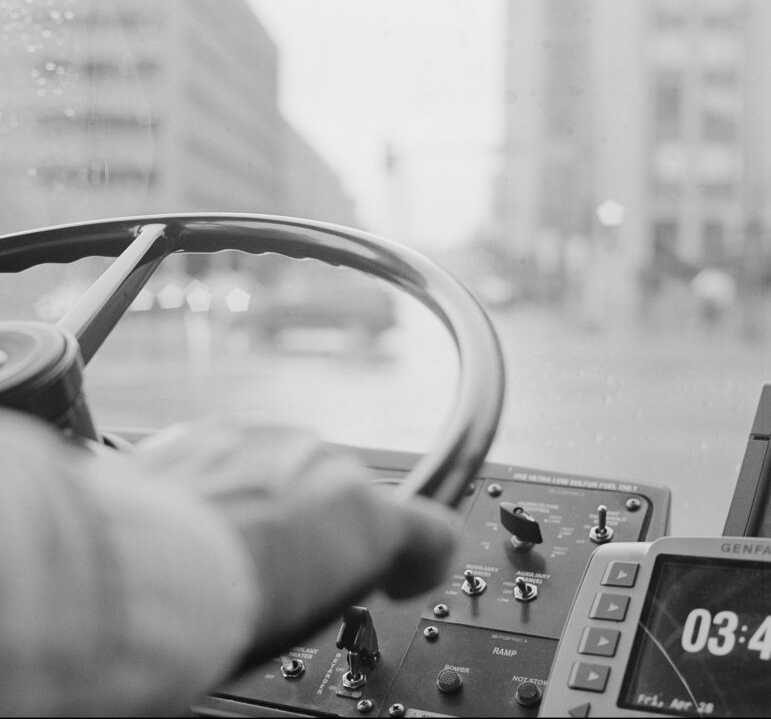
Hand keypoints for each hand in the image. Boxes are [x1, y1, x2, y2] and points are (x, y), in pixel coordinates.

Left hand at [134, 417, 457, 660]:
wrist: (142, 571)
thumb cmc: (224, 606)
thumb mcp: (313, 613)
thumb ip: (344, 574)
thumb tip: (337, 570)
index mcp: (366, 515)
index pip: (432, 529)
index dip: (420, 558)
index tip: (396, 574)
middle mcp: (326, 463)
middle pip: (347, 495)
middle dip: (326, 527)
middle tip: (289, 571)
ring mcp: (271, 440)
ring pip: (292, 470)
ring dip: (277, 500)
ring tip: (236, 548)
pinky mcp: (220, 429)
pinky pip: (243, 455)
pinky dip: (234, 482)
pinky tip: (206, 521)